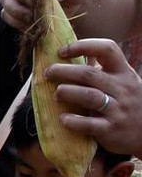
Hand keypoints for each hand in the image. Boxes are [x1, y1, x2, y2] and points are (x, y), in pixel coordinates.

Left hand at [46, 38, 141, 156]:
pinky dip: (73, 120)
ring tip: (56, 94)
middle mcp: (122, 89)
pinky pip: (89, 124)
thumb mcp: (123, 82)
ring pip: (89, 96)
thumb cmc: (129, 102)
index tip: (62, 51)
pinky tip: (63, 118)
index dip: (82, 46)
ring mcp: (117, 110)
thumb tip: (76, 52)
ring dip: (67, 93)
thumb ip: (103, 69)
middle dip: (63, 71)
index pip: (107, 49)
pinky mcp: (111, 130)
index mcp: (123, 73)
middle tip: (48, 73)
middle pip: (89, 74)